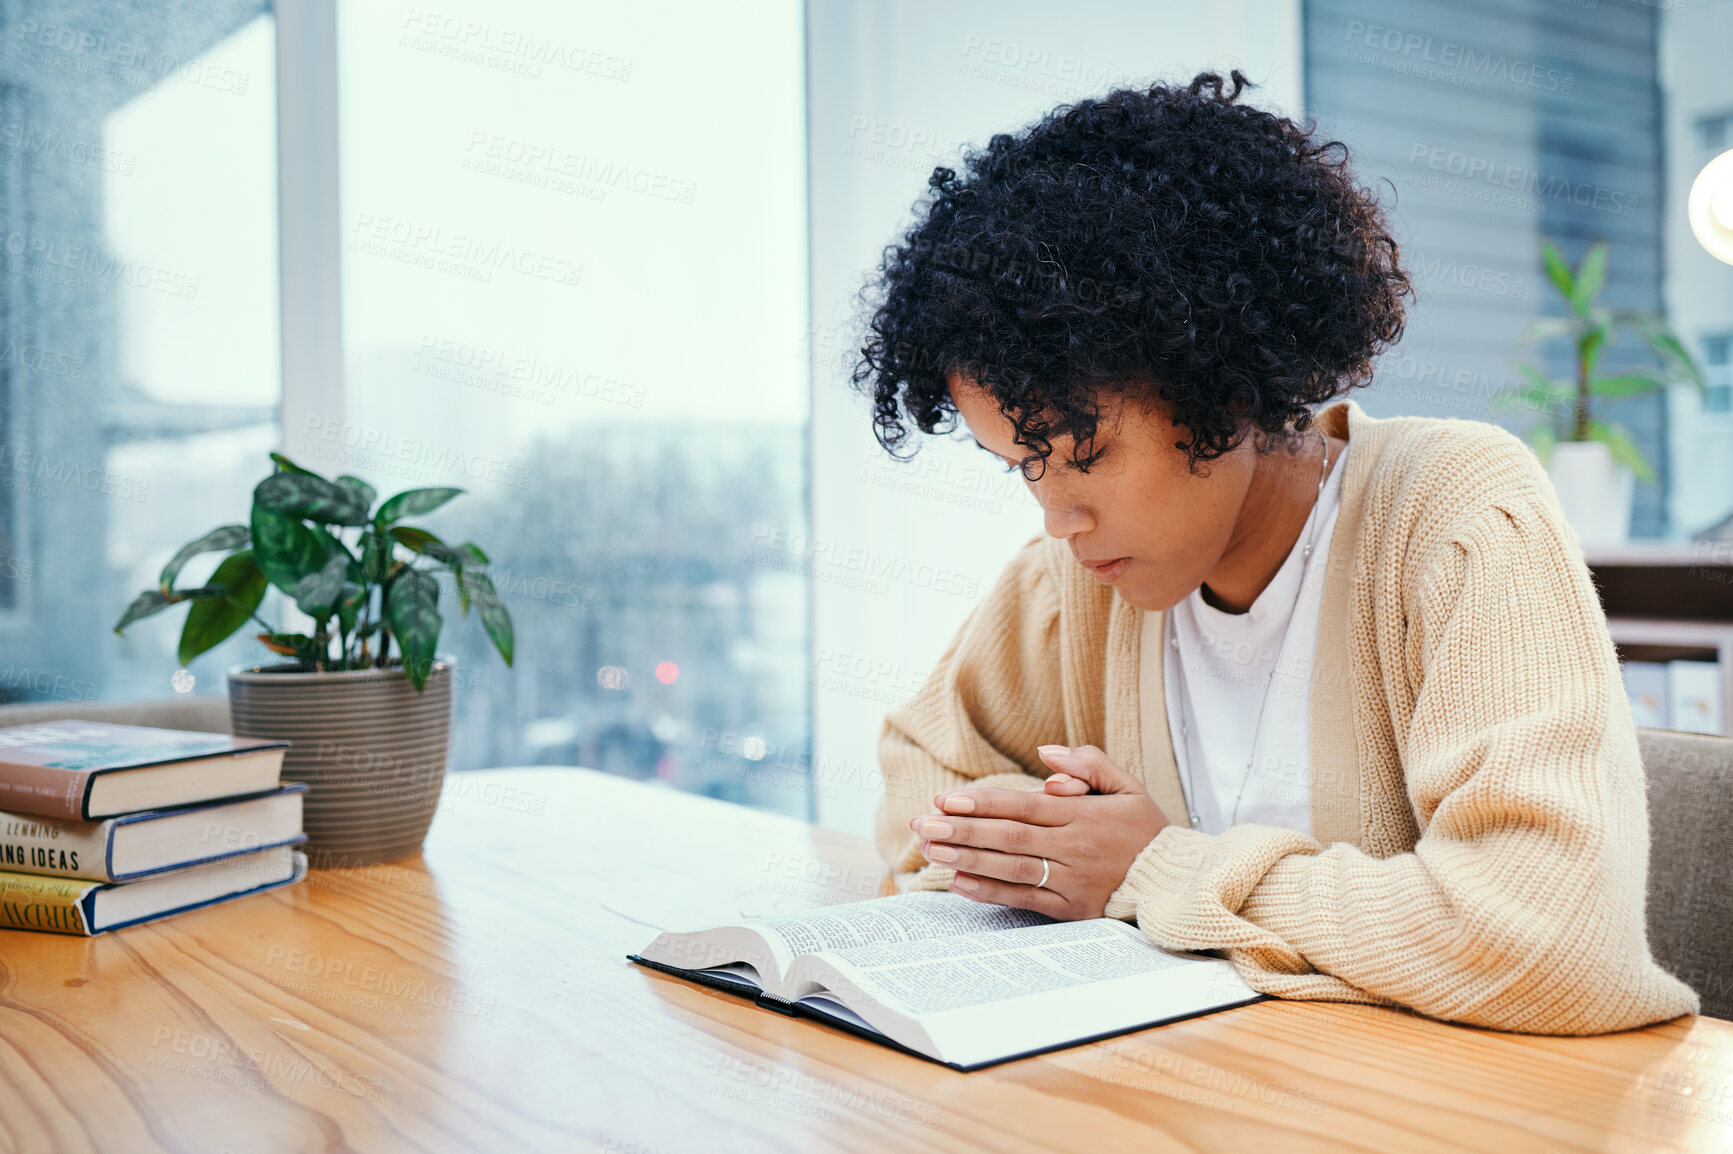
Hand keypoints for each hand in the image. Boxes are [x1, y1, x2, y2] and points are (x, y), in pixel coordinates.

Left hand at [907, 744, 1168, 918]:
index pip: (1023, 806)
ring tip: (929, 851)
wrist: (1176, 883)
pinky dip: (989, 892)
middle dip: (961, 830)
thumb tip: (1045, 754)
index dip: (982, 803)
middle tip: (922, 824)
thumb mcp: (1128, 787)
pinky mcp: (1071, 909)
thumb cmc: (1146, 831)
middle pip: (1008, 837)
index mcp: (1083, 815)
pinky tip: (959, 883)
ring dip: (966, 859)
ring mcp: (1071, 881)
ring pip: (1010, 868)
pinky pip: (1023, 899)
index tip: (946, 800)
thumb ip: (1088, 764)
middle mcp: (1073, 847)